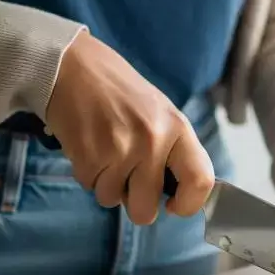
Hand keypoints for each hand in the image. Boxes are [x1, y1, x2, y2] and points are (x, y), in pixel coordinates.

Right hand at [45, 32, 213, 224]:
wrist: (73, 66)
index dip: (189, 204)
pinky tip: (87, 146)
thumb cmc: (118, 91)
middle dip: (135, 204)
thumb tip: (177, 193)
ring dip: (106, 184)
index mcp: (177, 128)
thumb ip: (171, 150)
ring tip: (103, 151)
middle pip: (148, 209)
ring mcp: (120, 149)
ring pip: (113, 200)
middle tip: (127, 181)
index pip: (201, 181)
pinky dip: (87, 173)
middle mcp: (152, 140)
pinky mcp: (89, 155)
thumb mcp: (159, 112)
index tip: (173, 205)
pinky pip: (89, 186)